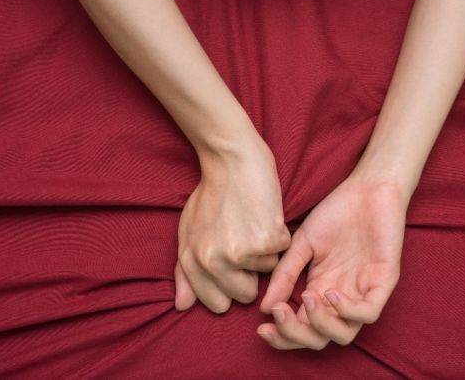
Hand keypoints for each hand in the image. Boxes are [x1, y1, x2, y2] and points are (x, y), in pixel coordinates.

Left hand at [175, 137, 291, 313]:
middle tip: (246, 241)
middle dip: (251, 273)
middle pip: (246, 295)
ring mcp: (240, 252)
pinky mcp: (266, 240)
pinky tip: (265, 214)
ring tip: (253, 222)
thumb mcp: (189, 231)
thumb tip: (182, 306)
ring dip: (265, 251)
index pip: (217, 304)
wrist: (232, 158)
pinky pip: (282, 252)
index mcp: (192, 261)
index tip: (233, 267)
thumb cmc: (212, 193)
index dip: (229, 286)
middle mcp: (213, 262)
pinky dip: (279, 235)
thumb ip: (185, 271)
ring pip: (267, 272)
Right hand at [256, 170, 406, 348]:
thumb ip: (285, 275)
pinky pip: (369, 313)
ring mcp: (363, 292)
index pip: (302, 328)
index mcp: (321, 291)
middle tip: (280, 313)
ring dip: (321, 325)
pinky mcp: (384, 282)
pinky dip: (347, 311)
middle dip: (296, 335)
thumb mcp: (302, 244)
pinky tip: (329, 293)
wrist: (367, 187)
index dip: (282, 335)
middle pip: (320, 339)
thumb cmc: (336, 212)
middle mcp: (341, 298)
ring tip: (306, 298)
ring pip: (345, 334)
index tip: (261, 328)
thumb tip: (265, 307)